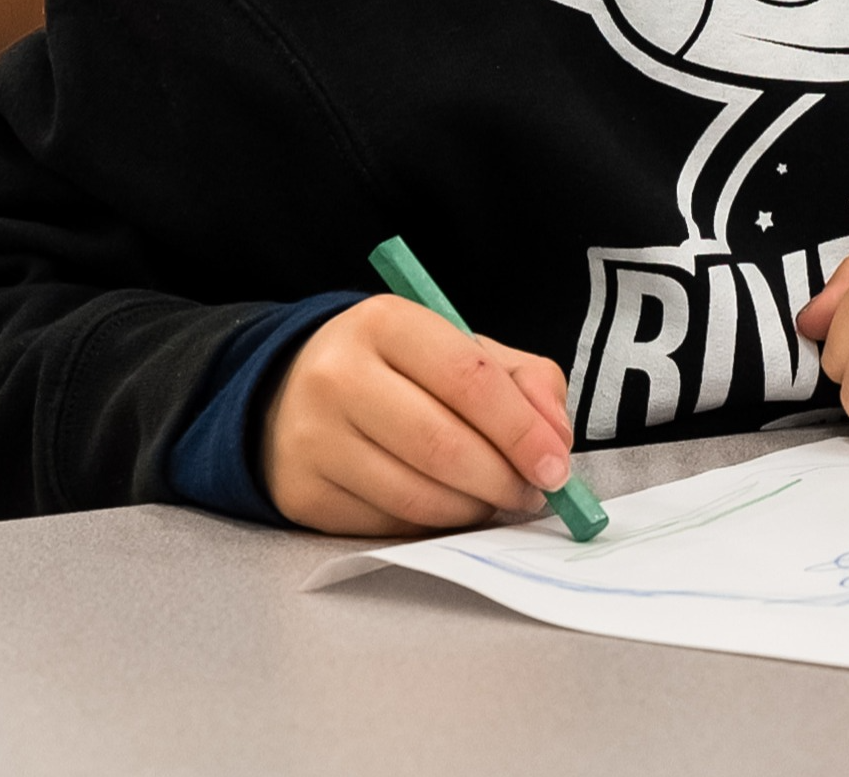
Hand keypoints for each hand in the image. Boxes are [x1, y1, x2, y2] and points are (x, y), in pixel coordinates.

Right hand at [263, 295, 574, 535]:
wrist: (292, 388)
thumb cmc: (396, 368)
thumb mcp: (459, 347)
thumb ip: (524, 381)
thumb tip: (555, 440)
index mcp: (386, 323)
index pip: (469, 379)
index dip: (522, 430)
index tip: (555, 466)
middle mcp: (338, 376)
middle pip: (443, 446)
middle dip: (503, 480)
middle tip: (532, 493)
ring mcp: (313, 437)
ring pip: (416, 496)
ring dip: (472, 509)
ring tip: (493, 500)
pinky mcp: (302, 492)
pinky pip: (388, 526)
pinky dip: (432, 525)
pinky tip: (446, 507)